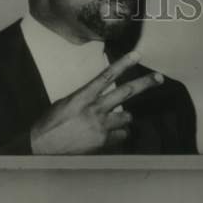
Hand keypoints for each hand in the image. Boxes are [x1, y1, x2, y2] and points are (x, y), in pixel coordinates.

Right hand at [30, 52, 163, 154]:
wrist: (43, 147)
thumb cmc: (50, 124)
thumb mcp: (65, 103)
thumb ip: (85, 98)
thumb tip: (97, 95)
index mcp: (83, 96)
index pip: (106, 76)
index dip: (123, 64)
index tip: (137, 55)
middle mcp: (94, 109)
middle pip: (126, 92)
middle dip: (145, 83)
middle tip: (159, 77)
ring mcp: (100, 126)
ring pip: (127, 117)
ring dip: (124, 118)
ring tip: (113, 121)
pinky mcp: (103, 142)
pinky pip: (120, 135)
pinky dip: (118, 135)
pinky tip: (107, 136)